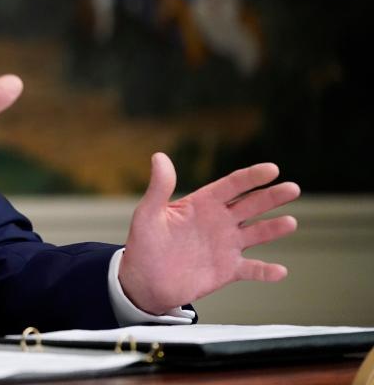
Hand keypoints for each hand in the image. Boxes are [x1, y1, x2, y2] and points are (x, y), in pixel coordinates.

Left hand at [119, 153, 299, 313]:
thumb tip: (160, 156)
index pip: (232, 185)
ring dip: (274, 228)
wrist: (145, 281)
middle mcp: (219, 222)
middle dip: (272, 196)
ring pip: (257, 233)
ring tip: (290, 222)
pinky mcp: (228, 270)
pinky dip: (266, 271)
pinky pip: (252, 269)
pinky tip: (280, 272)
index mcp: (202, 204)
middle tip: (292, 188)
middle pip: (251, 205)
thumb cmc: (144, 244)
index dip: (252, 177)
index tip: (272, 169)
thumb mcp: (148, 214)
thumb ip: (159, 187)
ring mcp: (226, 246)